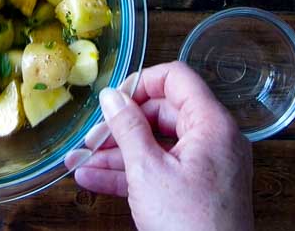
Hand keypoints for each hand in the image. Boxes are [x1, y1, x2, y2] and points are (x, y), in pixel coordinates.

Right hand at [65, 61, 252, 230]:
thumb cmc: (191, 225)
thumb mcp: (147, 170)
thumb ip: (127, 128)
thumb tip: (112, 96)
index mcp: (212, 125)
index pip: (177, 79)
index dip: (141, 83)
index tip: (113, 99)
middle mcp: (214, 141)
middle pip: (161, 114)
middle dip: (121, 126)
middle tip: (90, 139)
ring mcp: (205, 168)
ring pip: (156, 147)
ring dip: (116, 154)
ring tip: (80, 162)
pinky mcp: (196, 191)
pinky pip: (160, 171)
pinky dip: (130, 174)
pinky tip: (94, 179)